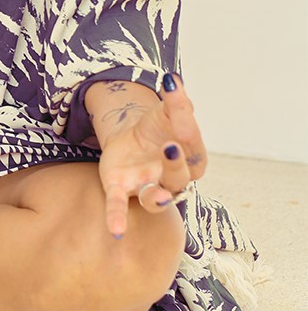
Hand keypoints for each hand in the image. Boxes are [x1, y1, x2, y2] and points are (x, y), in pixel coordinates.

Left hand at [97, 74, 206, 238]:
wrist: (132, 138)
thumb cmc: (158, 127)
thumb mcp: (166, 110)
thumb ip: (175, 100)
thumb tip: (172, 79)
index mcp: (190, 157)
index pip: (194, 146)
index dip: (188, 129)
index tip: (181, 112)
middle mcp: (173, 178)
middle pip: (180, 176)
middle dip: (176, 163)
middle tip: (171, 146)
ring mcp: (148, 186)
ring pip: (157, 198)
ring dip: (159, 198)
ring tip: (160, 196)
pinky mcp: (122, 189)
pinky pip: (121, 206)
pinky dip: (118, 218)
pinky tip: (116, 231)